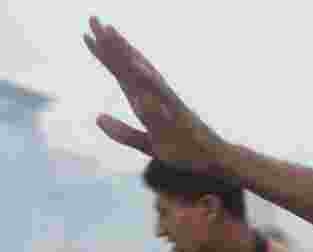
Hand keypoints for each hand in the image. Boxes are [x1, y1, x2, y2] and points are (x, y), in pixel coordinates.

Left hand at [83, 17, 224, 170]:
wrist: (214, 161)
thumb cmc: (184, 152)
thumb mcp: (147, 145)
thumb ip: (123, 133)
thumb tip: (97, 117)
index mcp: (145, 103)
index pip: (121, 74)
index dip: (105, 55)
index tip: (87, 35)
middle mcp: (156, 97)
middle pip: (130, 66)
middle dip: (111, 44)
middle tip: (93, 19)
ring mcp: (168, 102)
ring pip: (143, 73)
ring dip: (127, 53)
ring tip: (109, 32)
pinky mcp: (179, 113)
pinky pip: (162, 94)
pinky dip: (149, 79)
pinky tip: (134, 65)